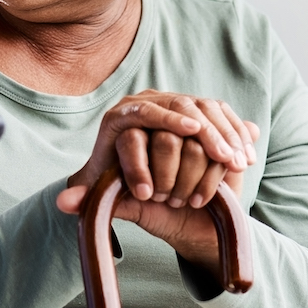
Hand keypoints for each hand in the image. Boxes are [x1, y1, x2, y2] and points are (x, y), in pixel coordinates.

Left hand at [56, 91, 258, 271]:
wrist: (159, 193)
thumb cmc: (130, 196)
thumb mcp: (110, 199)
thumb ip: (88, 200)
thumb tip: (63, 203)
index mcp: (119, 119)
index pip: (140, 112)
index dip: (165, 120)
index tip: (188, 132)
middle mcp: (147, 104)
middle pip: (178, 106)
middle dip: (203, 132)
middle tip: (220, 155)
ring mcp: (177, 104)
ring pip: (205, 108)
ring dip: (223, 135)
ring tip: (234, 161)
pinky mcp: (203, 112)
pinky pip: (223, 114)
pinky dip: (236, 135)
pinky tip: (244, 158)